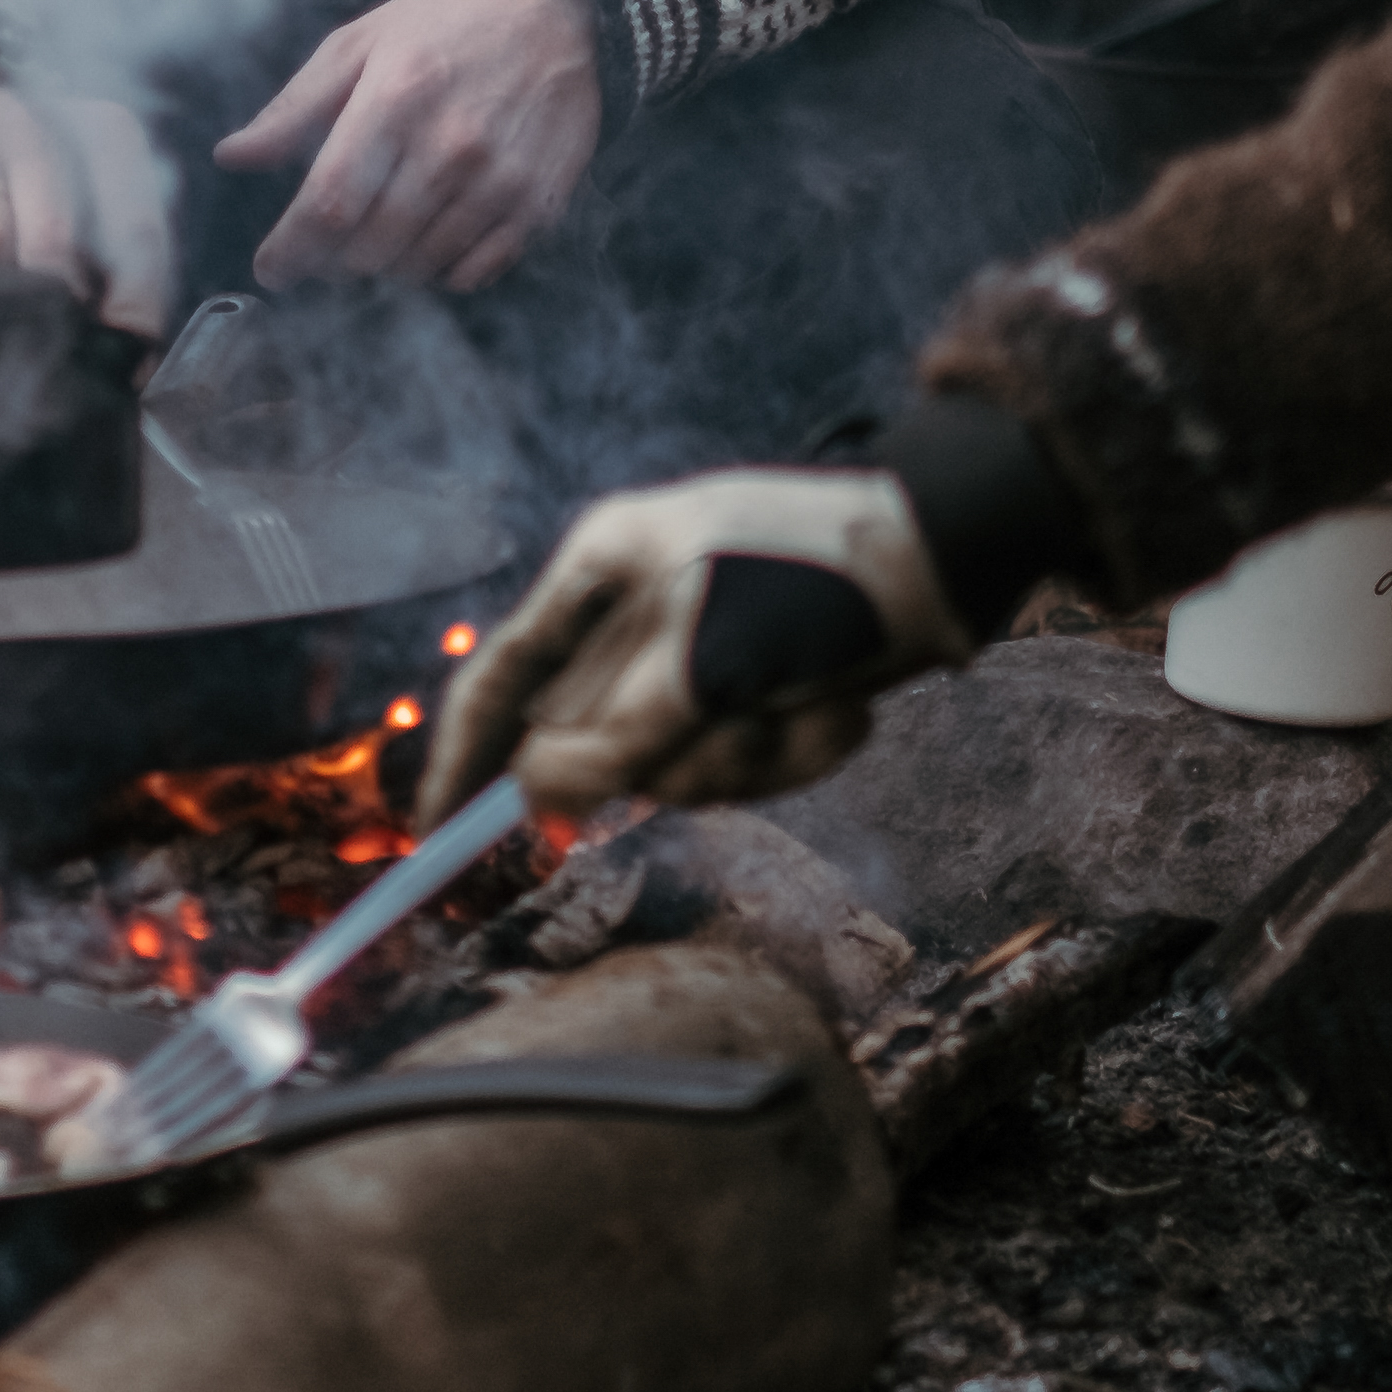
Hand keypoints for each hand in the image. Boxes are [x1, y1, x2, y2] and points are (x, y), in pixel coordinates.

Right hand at [0, 77, 177, 336]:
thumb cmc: (29, 186)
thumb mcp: (89, 206)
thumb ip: (120, 268)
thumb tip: (131, 358)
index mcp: (106, 133)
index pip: (136, 231)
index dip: (132, 303)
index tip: (123, 354)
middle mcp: (39, 123)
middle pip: (56, 240)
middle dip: (51, 308)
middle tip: (42, 348)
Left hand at [216, 0, 602, 293]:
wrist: (563, 11)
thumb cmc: (448, 22)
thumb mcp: (360, 43)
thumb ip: (295, 108)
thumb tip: (231, 157)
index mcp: (396, 97)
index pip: (330, 203)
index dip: (291, 250)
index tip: (272, 269)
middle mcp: (451, 146)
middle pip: (370, 247)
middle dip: (332, 262)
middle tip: (324, 248)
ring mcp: (500, 181)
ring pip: (419, 267)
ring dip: (384, 266)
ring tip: (376, 235)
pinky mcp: (538, 205)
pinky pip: (473, 273)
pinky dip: (439, 271)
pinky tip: (428, 238)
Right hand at [418, 466, 972, 817]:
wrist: (958, 556)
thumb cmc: (825, 579)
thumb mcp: (706, 658)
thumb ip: (614, 739)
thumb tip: (536, 799)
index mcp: (605, 568)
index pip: (502, 675)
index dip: (464, 757)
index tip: (433, 835)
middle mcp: (644, 611)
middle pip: (599, 744)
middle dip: (672, 756)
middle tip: (737, 718)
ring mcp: (708, 655)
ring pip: (679, 769)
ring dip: (751, 758)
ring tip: (807, 702)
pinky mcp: (770, 692)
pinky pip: (749, 766)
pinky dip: (801, 752)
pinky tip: (844, 708)